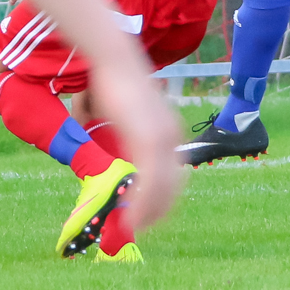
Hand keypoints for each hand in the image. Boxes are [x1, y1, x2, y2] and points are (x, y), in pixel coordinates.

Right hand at [91, 61, 184, 228]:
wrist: (114, 61)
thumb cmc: (114, 84)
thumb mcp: (125, 118)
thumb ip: (126, 140)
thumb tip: (115, 159)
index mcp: (170, 133)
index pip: (174, 177)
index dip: (161, 200)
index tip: (146, 215)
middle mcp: (172, 138)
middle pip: (172, 188)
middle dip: (155, 213)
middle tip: (135, 228)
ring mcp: (163, 140)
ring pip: (162, 190)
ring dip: (146, 213)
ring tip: (130, 227)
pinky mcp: (148, 140)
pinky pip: (149, 182)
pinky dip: (140, 204)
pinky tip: (129, 216)